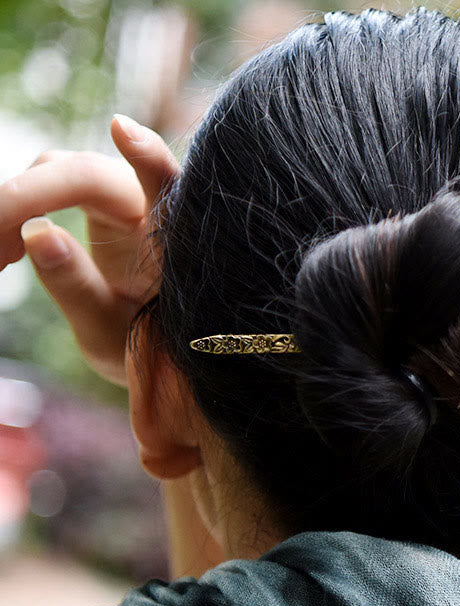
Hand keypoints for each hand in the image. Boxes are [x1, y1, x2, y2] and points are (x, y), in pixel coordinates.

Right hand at [0, 114, 179, 386]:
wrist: (155, 347)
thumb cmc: (145, 347)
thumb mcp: (110, 334)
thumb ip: (79, 289)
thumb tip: (36, 233)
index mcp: (170, 243)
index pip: (166, 189)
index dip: (147, 157)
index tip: (123, 131)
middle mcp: (151, 207)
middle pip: (84, 174)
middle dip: (21, 200)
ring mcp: (125, 197)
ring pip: (60, 170)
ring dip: (15, 205)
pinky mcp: (102, 200)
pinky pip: (53, 184)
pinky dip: (21, 210)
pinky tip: (2, 252)